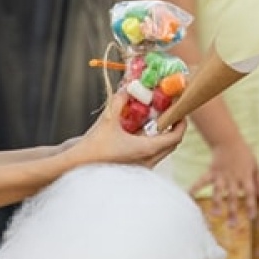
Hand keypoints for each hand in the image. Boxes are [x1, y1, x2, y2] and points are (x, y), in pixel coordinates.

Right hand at [66, 97, 185, 168]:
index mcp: (146, 150)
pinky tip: (139, 135)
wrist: (76, 167)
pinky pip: (150, 157)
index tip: (181, 112)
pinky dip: (151, 145)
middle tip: (169, 115)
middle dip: (173, 129)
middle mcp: (148, 162)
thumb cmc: (93, 146)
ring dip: (161, 137)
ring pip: (161, 153)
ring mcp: (141, 169)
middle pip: (171, 145)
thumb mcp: (108, 119)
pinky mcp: (133, 171)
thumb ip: (119, 100)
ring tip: (154, 122)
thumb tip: (128, 87)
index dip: (181, 124)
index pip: (175, 137)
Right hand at [191, 139, 258, 217]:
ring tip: (215, 214)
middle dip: (233, 212)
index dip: (252, 205)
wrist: (228, 140)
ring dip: (216, 203)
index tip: (252, 218)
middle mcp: (233, 178)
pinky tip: (189, 195)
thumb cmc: (244, 154)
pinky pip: (202, 181)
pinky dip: (195, 187)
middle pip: (233, 198)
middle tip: (232, 226)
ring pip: (218, 192)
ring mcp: (221, 176)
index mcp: (245, 177)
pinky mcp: (212, 172)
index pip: (250, 194)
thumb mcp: (256, 165)